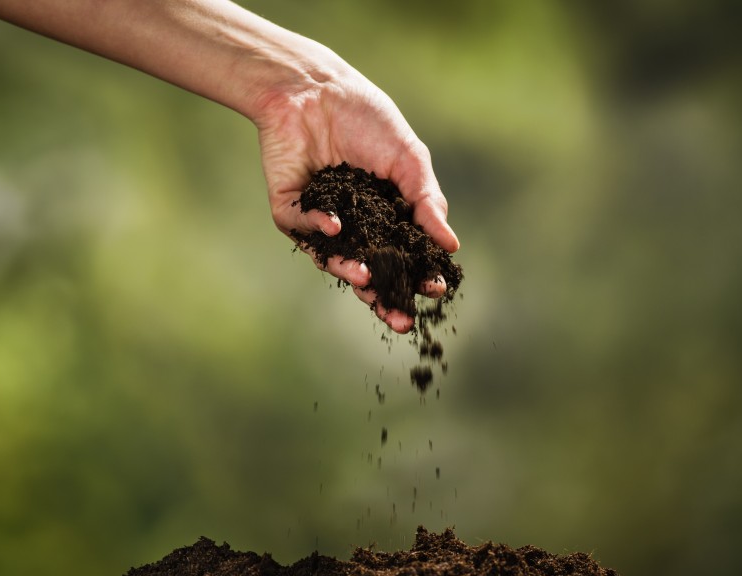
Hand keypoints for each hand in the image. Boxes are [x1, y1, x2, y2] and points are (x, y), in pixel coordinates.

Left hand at [252, 62, 458, 333]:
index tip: (434, 290)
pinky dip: (320, 230)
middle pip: (370, 271)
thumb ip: (427, 202)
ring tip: (365, 279)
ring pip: (335, 259)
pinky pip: (304, 230)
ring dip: (350, 272)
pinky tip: (337, 228)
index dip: (419, 275)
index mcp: (387, 215)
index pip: (405, 255)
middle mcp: (355, 224)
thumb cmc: (368, 120)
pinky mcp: (290, 210)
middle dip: (384, 297)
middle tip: (399, 319)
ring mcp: (321, 221)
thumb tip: (451, 244)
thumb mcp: (408, 159)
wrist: (316, 90)